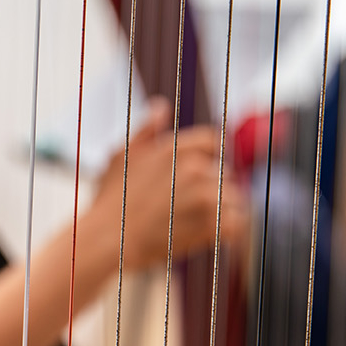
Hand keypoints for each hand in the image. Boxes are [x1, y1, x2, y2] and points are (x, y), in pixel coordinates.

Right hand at [87, 99, 248, 270]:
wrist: (109, 239)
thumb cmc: (111, 199)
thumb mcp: (121, 155)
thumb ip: (145, 130)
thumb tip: (162, 106)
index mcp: (176, 149)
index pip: (213, 141)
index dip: (208, 157)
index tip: (198, 176)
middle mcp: (194, 169)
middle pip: (224, 174)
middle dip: (211, 189)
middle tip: (187, 208)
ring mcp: (205, 197)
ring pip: (233, 199)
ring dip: (221, 210)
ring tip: (196, 223)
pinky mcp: (211, 224)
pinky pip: (237, 224)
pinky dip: (228, 231)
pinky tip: (210, 235)